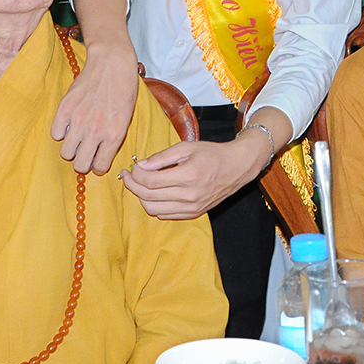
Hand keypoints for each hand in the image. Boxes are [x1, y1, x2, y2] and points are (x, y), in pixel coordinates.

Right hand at [51, 41, 137, 174]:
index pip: (100, 166)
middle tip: (85, 153)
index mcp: (114, 134)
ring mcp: (78, 120)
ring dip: (71, 149)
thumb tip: (100, 157)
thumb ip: (113, 139)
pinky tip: (68, 125)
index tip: (97, 162)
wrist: (112, 64)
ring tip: (77, 139)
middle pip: (80, 165)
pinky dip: (61, 132)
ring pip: (66, 152)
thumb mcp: (126, 118)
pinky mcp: (65, 108)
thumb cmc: (123, 90)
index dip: (98, 167)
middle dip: (83, 162)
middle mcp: (95, 130)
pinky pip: (55, 134)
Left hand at [120, 132, 271, 218]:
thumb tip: (140, 166)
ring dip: (141, 197)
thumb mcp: (186, 147)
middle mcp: (189, 195)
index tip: (131, 167)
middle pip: (147, 196)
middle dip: (132, 185)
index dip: (134, 174)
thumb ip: (162, 157)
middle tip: (128, 175)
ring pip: (153, 209)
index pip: (149, 180)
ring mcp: (191, 207)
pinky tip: (155, 193)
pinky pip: (164, 215)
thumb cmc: (212, 154)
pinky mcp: (193, 213)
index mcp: (188, 176)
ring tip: (139, 184)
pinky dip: (154, 205)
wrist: (236, 168)